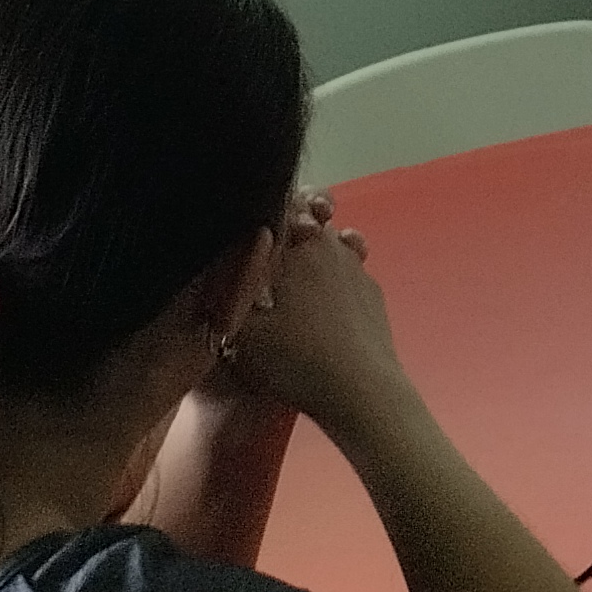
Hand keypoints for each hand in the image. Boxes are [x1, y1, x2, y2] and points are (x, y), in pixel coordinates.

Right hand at [215, 191, 405, 437]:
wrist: (359, 389)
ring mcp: (356, 267)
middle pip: (309, 215)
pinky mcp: (372, 293)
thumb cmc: (293, 358)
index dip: (263, 208)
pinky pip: (350, 270)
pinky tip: (322, 305)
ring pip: (333, 240)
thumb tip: (218, 267)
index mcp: (296, 243)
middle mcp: (329, 244)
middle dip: (292, 223)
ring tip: (295, 279)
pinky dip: (335, 277)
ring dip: (315, 250)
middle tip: (272, 253)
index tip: (252, 226)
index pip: (279, 202)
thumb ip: (225, 293)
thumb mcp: (238, 331)